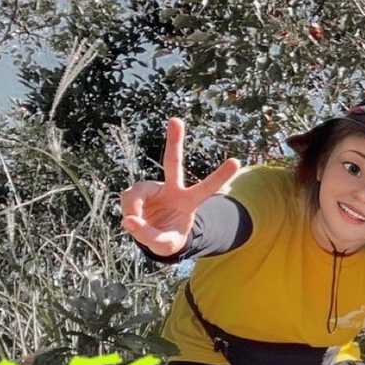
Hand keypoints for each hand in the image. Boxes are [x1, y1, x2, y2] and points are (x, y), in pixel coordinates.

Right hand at [119, 118, 240, 255]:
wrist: (152, 235)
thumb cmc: (166, 238)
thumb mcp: (165, 245)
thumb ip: (149, 236)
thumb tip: (128, 219)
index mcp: (188, 201)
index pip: (207, 188)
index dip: (220, 175)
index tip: (236, 161)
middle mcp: (172, 189)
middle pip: (172, 162)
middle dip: (174, 142)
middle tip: (176, 120)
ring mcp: (153, 189)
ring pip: (137, 191)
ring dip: (134, 208)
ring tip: (135, 224)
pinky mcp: (137, 192)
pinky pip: (128, 200)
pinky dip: (128, 213)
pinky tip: (132, 221)